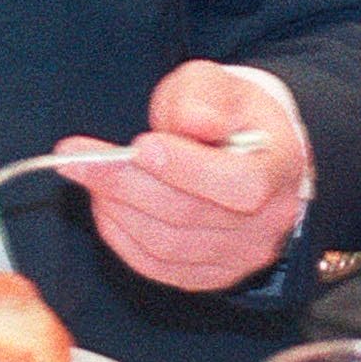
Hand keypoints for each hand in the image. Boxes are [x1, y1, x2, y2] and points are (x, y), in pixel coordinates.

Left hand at [63, 61, 307, 291]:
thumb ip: (205, 97)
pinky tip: (104, 204)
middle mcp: (267, 223)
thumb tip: (194, 124)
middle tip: (79, 158)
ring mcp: (238, 257)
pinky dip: (121, 236)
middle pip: (190, 214)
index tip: (141, 145)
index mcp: (281, 169)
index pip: (240, 184)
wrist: (243, 154)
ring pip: (167, 244)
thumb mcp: (219, 86)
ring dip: (117, 209)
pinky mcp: (208, 276)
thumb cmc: (228, 116)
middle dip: (127, 184)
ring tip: (89, 174)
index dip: (187, 168)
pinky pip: (157, 266)